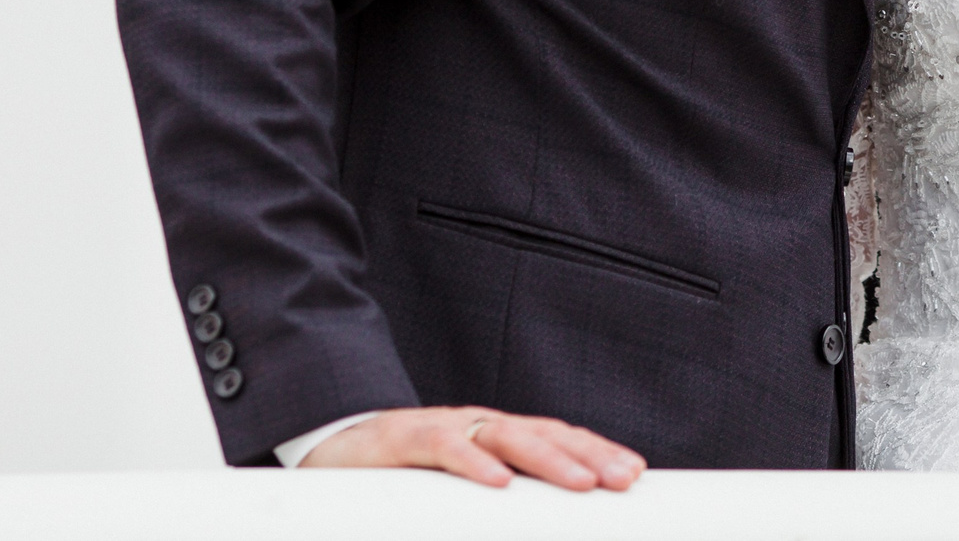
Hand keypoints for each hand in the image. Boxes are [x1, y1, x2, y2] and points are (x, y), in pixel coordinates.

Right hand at [299, 405, 643, 490]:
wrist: (324, 446)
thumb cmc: (396, 477)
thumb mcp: (450, 495)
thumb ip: (488, 512)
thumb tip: (531, 532)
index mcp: (492, 440)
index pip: (554, 439)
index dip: (595, 451)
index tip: (634, 473)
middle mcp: (475, 427)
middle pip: (542, 434)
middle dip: (589, 455)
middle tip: (625, 479)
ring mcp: (441, 428)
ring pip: (504, 436)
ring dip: (549, 458)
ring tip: (584, 482)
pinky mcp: (400, 439)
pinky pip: (441, 447)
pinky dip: (471, 463)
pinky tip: (498, 482)